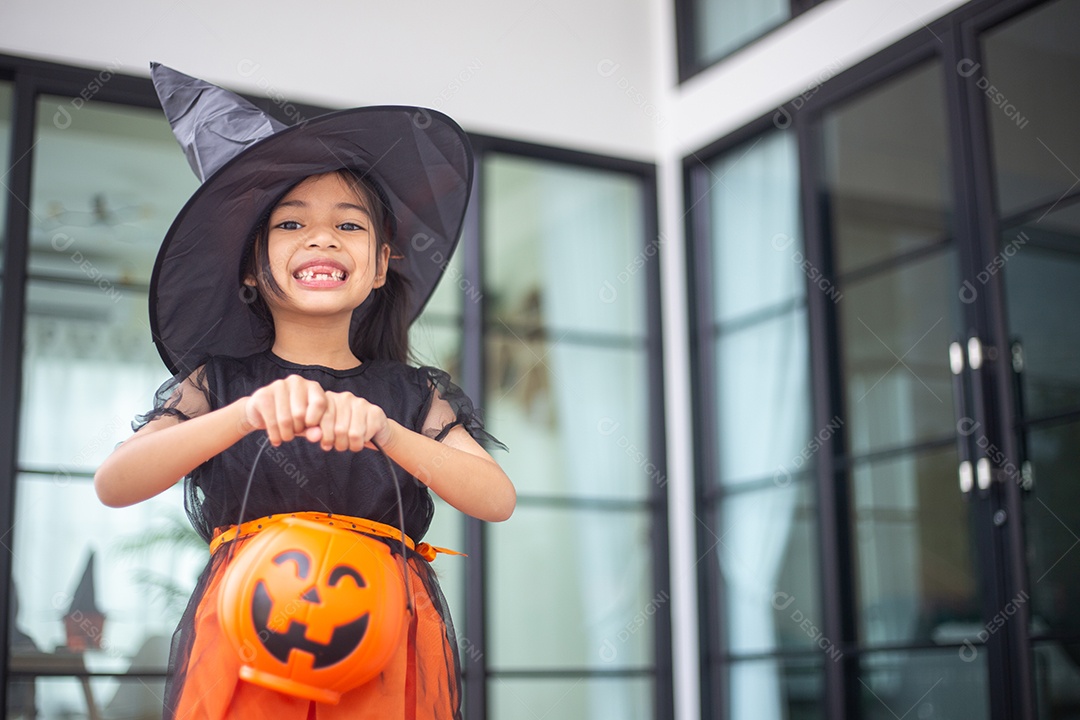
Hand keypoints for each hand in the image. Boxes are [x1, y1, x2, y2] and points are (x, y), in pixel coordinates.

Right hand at [243, 375, 390, 451]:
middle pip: (306, 414)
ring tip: (284, 440)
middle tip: (298, 439)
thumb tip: (338, 440)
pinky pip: (271, 419)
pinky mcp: (262, 396)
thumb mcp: (310, 424)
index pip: (325, 405)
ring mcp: (279, 387)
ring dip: (287, 433)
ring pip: (288, 418)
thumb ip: (323, 429)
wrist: (258, 412)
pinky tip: (275, 440)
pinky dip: (274, 433)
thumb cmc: (291, 419)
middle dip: (303, 431)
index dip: (325, 424)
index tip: (320, 438)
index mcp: (314, 389)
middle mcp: (298, 383)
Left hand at [312, 390, 391, 451]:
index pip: (322, 419)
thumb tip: (312, 436)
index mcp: (329, 399)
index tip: (327, 443)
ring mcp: (361, 403)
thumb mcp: (328, 431)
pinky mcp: (375, 412)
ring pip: (352, 434)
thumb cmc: (347, 430)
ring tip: (352, 442)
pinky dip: (363, 442)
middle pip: (338, 429)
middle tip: (342, 445)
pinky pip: (365, 435)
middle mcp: (345, 397)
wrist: (374, 430)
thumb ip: (316, 432)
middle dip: (339, 443)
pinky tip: (363, 438)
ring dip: (351, 445)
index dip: (325, 437)